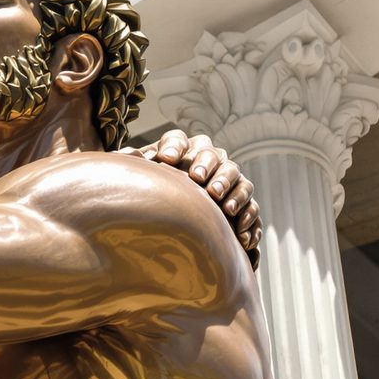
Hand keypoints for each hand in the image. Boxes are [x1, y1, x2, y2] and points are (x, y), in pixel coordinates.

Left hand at [140, 129, 261, 266]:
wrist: (173, 219)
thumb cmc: (154, 194)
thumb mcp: (141, 180)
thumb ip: (133, 167)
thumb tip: (125, 158)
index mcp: (183, 150)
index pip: (179, 140)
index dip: (174, 146)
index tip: (166, 159)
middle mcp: (211, 161)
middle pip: (216, 157)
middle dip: (209, 167)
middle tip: (201, 180)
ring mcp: (229, 183)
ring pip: (240, 182)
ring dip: (235, 193)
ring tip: (226, 208)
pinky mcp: (242, 206)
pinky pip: (252, 210)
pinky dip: (249, 221)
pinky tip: (242, 238)